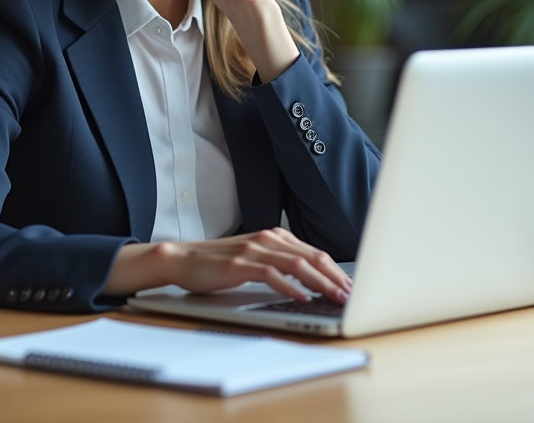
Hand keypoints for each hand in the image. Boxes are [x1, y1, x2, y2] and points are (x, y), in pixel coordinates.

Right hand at [105, 228, 352, 303]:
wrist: (183, 258)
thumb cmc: (219, 263)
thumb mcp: (254, 259)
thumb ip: (279, 263)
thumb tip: (311, 280)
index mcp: (274, 236)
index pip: (313, 252)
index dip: (335, 270)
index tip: (350, 286)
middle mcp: (267, 239)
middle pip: (310, 257)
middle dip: (334, 277)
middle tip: (350, 294)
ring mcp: (253, 250)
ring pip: (296, 264)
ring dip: (319, 282)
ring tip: (334, 296)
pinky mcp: (239, 264)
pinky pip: (271, 274)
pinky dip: (289, 286)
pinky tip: (301, 296)